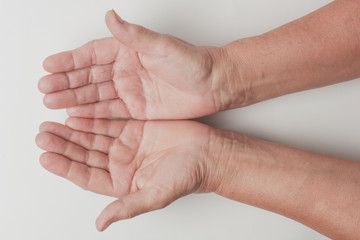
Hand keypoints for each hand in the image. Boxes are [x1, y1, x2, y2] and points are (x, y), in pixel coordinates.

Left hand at [36, 117, 213, 230]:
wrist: (207, 154)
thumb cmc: (186, 176)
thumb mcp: (155, 195)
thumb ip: (127, 207)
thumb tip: (101, 224)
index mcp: (122, 183)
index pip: (86, 175)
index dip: (65, 167)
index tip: (46, 157)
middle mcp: (121, 164)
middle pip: (84, 153)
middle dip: (63, 144)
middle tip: (43, 135)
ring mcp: (126, 145)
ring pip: (92, 136)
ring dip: (73, 130)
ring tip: (52, 123)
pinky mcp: (134, 128)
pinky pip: (108, 122)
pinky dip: (92, 119)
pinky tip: (77, 115)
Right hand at [38, 10, 232, 119]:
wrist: (213, 85)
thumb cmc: (192, 63)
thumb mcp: (162, 46)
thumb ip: (134, 36)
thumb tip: (110, 16)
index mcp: (128, 51)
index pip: (92, 55)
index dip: (69, 60)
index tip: (49, 65)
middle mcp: (126, 70)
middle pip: (89, 77)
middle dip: (65, 82)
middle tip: (45, 89)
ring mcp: (130, 90)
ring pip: (95, 95)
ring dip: (74, 99)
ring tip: (52, 104)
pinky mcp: (137, 109)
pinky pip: (109, 112)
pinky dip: (92, 114)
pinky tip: (75, 115)